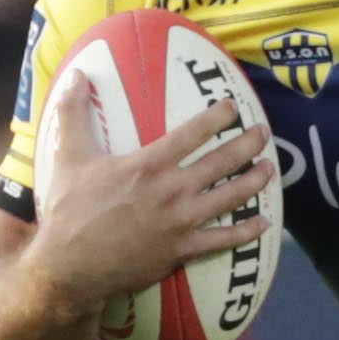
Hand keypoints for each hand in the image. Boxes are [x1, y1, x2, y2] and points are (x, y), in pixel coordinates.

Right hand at [24, 84, 275, 321]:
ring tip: (270, 169)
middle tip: (263, 133)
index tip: (233, 107)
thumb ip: (73, 112)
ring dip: (253, 181)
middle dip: (246, 144)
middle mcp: (172, 190)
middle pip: (220, 162)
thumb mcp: (68, 156)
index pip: (192, 133)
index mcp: (149, 165)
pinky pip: (222, 240)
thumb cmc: (69, 211)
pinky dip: (246, 232)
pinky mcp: (182, 250)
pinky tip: (264, 223)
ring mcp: (181, 222)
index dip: (217, 118)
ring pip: (229, 197)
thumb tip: (77, 73)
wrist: (70, 266)